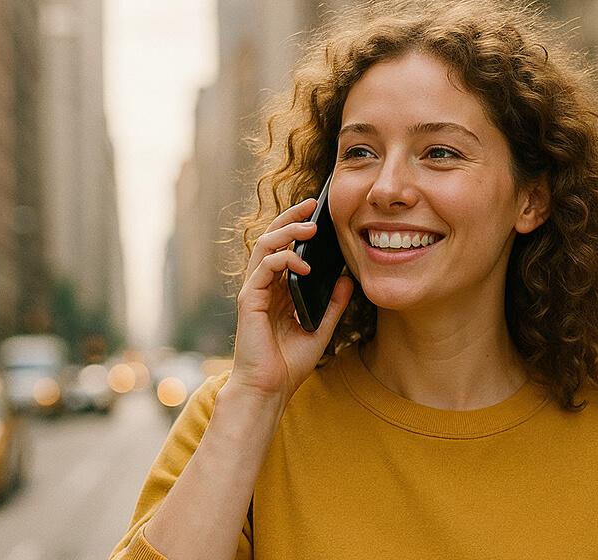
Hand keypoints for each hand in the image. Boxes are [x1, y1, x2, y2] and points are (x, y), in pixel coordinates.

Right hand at [230, 198, 353, 415]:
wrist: (269, 389)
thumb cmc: (289, 364)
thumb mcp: (321, 329)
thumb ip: (334, 304)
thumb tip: (348, 278)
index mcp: (278, 290)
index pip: (286, 248)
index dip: (298, 228)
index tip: (319, 214)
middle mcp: (264, 286)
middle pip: (272, 239)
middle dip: (290, 219)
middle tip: (311, 206)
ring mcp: (254, 291)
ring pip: (264, 247)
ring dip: (286, 232)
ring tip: (310, 228)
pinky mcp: (249, 300)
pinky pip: (263, 268)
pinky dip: (283, 260)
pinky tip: (303, 265)